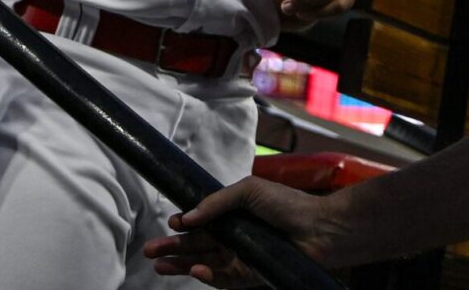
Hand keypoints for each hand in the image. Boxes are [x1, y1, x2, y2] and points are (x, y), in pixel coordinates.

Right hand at [144, 177, 350, 284]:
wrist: (318, 229)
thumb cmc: (287, 204)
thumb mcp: (249, 190)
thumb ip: (217, 202)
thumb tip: (188, 217)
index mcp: (234, 214)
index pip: (202, 222)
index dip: (184, 224)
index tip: (170, 223)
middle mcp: (235, 236)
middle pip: (197, 245)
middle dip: (172, 248)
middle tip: (149, 250)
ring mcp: (241, 257)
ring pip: (204, 264)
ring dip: (182, 264)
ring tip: (160, 265)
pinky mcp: (250, 275)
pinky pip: (223, 279)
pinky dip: (207, 276)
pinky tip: (194, 270)